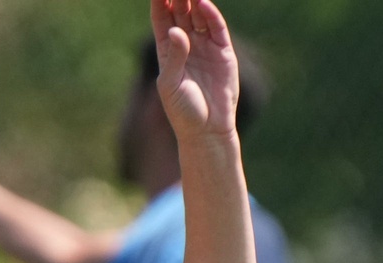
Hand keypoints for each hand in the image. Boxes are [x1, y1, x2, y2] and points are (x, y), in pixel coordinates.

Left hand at [150, 0, 240, 143]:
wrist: (208, 129)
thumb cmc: (183, 111)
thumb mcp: (171, 85)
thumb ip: (174, 57)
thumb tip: (176, 31)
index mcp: (167, 53)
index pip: (161, 20)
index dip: (160, 3)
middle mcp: (186, 46)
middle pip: (180, 13)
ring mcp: (205, 46)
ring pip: (198, 16)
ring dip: (194, 0)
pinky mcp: (223, 51)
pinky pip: (216, 27)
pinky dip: (210, 14)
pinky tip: (203, 3)